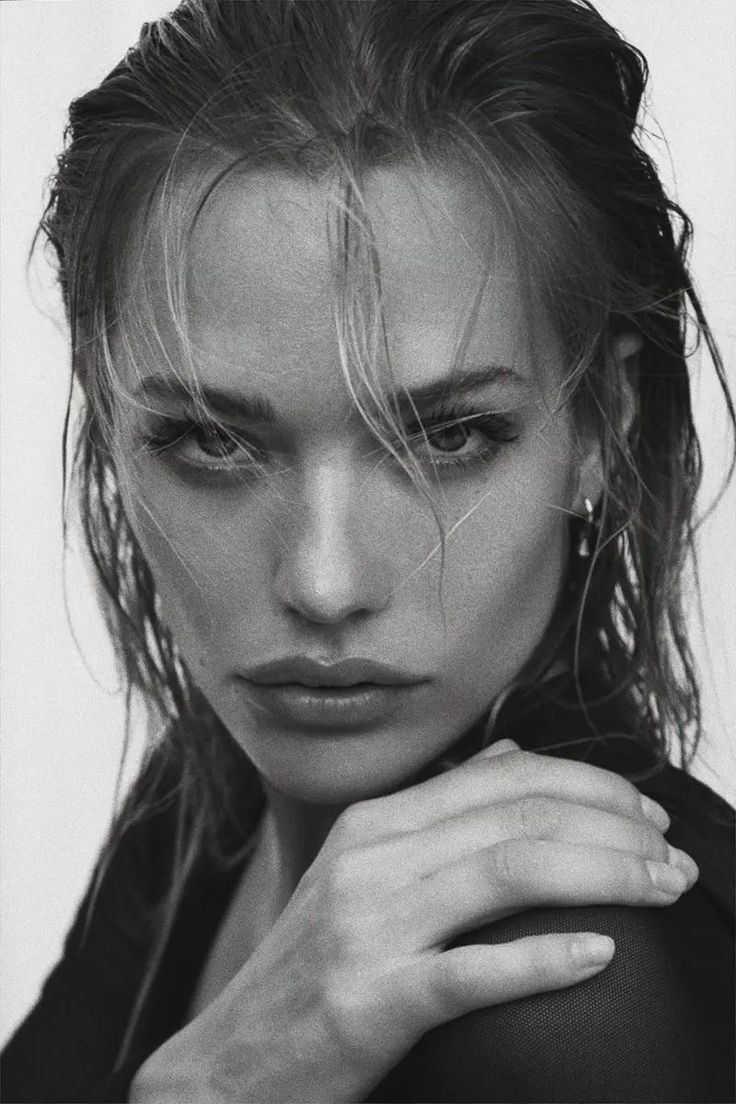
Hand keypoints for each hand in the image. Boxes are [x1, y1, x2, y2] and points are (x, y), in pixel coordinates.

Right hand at [130, 740, 696, 1103]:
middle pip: (517, 818)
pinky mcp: (369, 999)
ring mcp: (368, 925)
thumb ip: (440, 809)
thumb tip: (513, 757)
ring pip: (508, 873)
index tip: (646, 812)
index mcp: (377, 822)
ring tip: (663, 889)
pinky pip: (472, 972)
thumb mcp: (366, 869)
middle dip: (615, 829)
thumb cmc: (312, 967)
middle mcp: (372, 858)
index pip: (504, 777)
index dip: (589, 786)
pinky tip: (601, 956)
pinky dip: (545, 959)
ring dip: (604, 876)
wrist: (230, 1061)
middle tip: (673, 856)